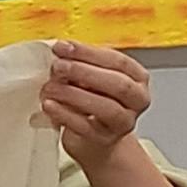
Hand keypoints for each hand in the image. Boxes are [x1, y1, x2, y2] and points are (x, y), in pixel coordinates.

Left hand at [39, 39, 152, 169]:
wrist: (93, 138)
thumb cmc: (93, 101)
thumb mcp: (91, 77)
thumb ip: (81, 64)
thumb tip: (61, 53)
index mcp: (137, 78)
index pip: (118, 61)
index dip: (88, 53)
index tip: (62, 47)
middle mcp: (137, 100)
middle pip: (118, 84)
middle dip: (84, 72)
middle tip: (58, 66)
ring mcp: (123, 123)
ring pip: (106, 107)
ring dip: (73, 94)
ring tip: (50, 87)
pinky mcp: (104, 140)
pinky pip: (85, 127)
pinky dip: (64, 114)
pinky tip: (49, 105)